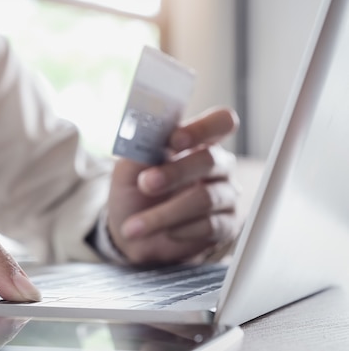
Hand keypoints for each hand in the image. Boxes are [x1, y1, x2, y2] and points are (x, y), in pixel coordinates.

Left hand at [106, 107, 241, 263]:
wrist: (130, 232)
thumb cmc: (133, 192)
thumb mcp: (128, 167)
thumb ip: (140, 146)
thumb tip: (146, 129)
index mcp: (197, 141)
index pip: (219, 122)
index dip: (202, 128)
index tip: (175, 140)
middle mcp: (217, 165)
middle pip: (209, 160)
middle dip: (173, 173)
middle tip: (145, 184)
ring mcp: (225, 195)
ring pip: (205, 198)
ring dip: (165, 212)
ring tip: (135, 225)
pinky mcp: (226, 225)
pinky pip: (210, 225)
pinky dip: (180, 229)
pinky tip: (165, 232)